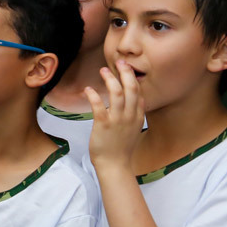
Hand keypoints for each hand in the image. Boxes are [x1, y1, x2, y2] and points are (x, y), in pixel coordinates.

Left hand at [85, 60, 145, 178]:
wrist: (115, 165)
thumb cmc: (121, 147)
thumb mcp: (134, 128)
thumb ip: (136, 113)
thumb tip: (137, 99)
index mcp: (138, 116)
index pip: (138, 92)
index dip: (133, 78)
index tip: (126, 67)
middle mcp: (130, 116)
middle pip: (131, 88)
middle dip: (126, 72)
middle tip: (119, 61)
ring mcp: (118, 120)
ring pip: (117, 93)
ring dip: (110, 79)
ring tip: (103, 70)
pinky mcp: (104, 125)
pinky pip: (98, 106)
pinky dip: (92, 95)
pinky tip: (87, 90)